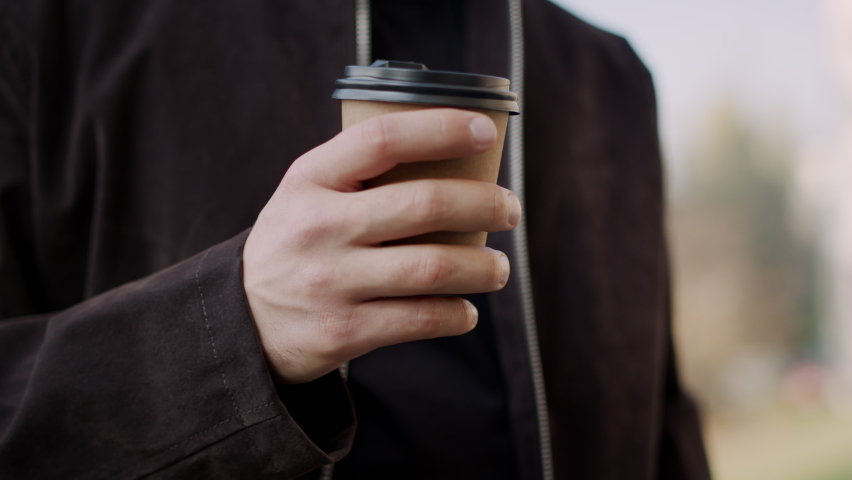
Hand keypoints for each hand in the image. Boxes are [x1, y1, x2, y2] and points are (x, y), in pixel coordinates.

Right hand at [243, 108, 521, 382]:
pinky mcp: (342, 332)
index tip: (484, 132)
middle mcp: (318, 227)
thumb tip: (457, 157)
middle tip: (509, 209)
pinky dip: (457, 314)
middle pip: (424, 205)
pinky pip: (421, 319)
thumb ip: (360, 173)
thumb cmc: (297, 241)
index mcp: (310, 180)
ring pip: (433, 268)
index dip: (441, 130)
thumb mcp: (307, 193)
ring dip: (483, 267)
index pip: (382, 138)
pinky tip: (465, 310)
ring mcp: (329, 282)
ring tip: (498, 267)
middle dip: (485, 204)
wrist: (242, 318)